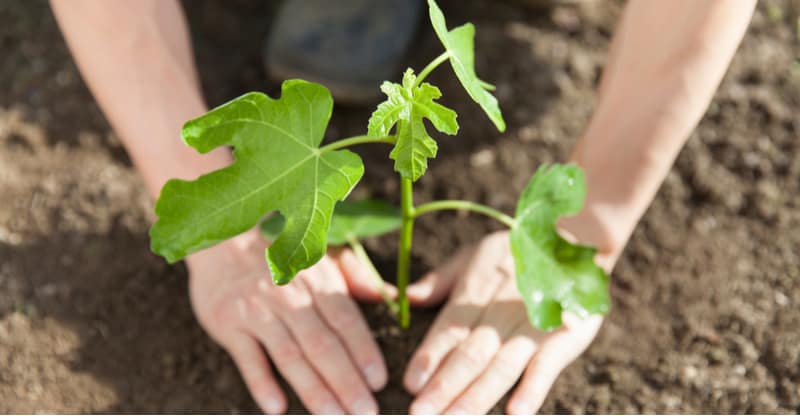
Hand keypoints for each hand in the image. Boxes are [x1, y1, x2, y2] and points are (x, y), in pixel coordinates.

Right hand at [186, 229, 390, 413]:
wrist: (222, 242)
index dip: (363, 351)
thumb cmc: (282, 257)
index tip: (379, 381)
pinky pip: (247, 358)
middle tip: (365, 412)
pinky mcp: (227, 323)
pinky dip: (261, 383)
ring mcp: (257, 310)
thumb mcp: (322, 259)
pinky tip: (277, 408)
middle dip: (346, 381)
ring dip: (313, 390)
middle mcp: (289, 296)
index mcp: (318, 281)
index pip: (346, 321)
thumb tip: (393, 297)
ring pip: (290, 356)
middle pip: (322, 345)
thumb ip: (357, 279)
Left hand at [403, 231, 609, 413]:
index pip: (448, 330)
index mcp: (475, 294)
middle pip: (470, 355)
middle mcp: (500, 314)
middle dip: (445, 387)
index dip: (429, 356)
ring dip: (477, 397)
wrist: (576, 239)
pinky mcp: (564, 338)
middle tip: (421, 414)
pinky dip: (533, 389)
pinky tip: (516, 413)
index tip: (410, 383)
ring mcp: (532, 329)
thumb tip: (404, 298)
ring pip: (501, 367)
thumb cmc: (515, 251)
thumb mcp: (473, 255)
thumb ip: (440, 281)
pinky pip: (546, 367)